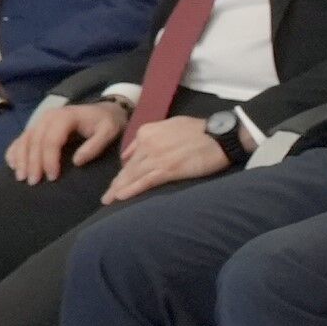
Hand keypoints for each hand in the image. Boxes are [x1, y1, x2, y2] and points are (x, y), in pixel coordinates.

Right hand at [7, 96, 126, 183]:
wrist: (104, 110)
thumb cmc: (107, 122)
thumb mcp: (108, 132)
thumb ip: (95, 146)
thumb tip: (76, 162)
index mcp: (64, 117)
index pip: (51, 141)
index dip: (49, 160)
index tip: (52, 177)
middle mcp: (48, 117)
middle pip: (35, 142)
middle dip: (32, 163)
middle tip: (33, 182)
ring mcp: (40, 121)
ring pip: (24, 141)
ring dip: (21, 160)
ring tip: (22, 177)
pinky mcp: (37, 126)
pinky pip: (21, 139)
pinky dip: (14, 151)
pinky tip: (12, 164)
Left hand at [101, 111, 233, 205]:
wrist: (221, 134)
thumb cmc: (200, 130)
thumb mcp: (171, 125)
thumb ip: (151, 136)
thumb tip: (135, 152)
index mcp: (147, 132)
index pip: (130, 155)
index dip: (124, 170)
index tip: (119, 181)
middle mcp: (147, 144)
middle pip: (128, 168)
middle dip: (116, 183)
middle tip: (106, 197)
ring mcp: (157, 157)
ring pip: (132, 176)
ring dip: (118, 190)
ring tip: (109, 200)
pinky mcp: (168, 169)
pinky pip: (145, 181)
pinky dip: (132, 190)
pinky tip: (121, 197)